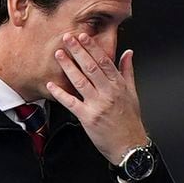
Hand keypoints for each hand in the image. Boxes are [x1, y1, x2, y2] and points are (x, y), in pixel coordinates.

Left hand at [46, 32, 147, 164]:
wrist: (129, 146)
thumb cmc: (130, 121)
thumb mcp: (133, 93)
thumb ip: (127, 71)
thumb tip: (128, 53)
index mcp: (119, 85)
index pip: (104, 61)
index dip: (93, 47)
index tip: (83, 36)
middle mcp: (108, 93)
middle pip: (91, 67)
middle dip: (78, 51)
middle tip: (67, 38)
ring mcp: (97, 105)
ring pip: (80, 81)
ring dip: (68, 67)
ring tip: (58, 54)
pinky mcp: (87, 118)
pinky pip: (71, 103)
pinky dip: (60, 93)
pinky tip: (51, 85)